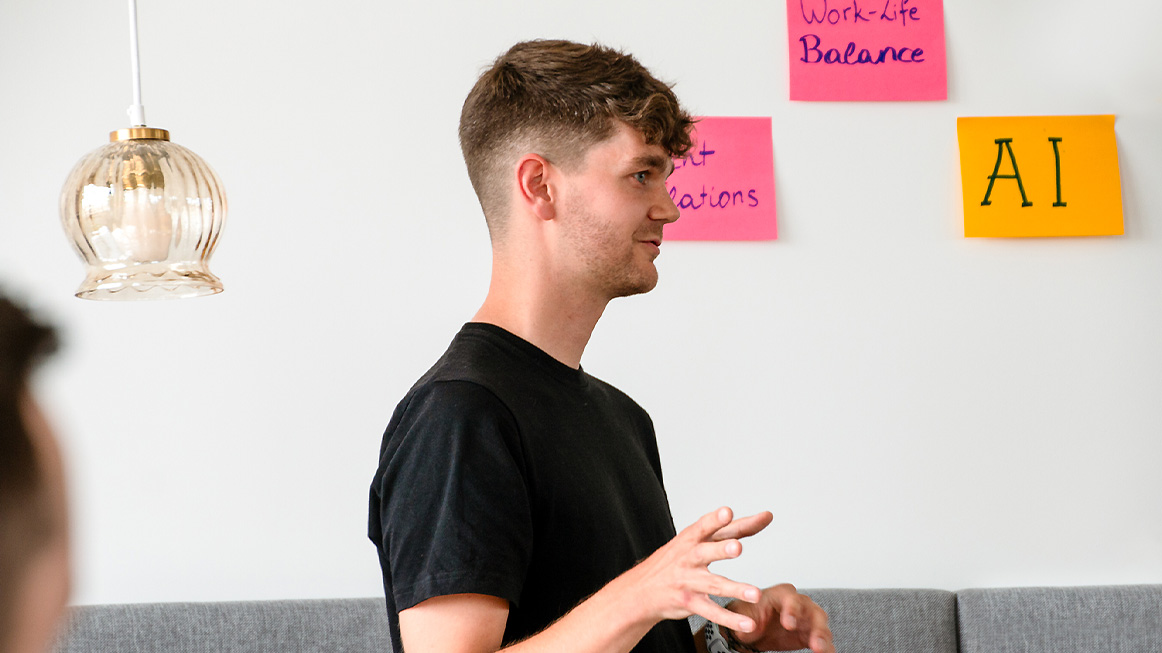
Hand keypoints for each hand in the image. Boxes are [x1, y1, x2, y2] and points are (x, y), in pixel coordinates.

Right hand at [612, 507, 773, 633]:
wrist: (641, 590)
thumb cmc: (675, 560)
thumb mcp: (696, 539)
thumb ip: (731, 529)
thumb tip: (763, 517)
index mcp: (691, 539)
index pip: (705, 527)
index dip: (715, 519)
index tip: (727, 512)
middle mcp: (689, 558)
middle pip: (705, 552)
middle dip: (721, 550)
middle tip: (737, 547)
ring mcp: (689, 581)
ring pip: (713, 584)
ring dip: (734, 588)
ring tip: (754, 594)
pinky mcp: (690, 602)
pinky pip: (712, 612)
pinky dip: (730, 619)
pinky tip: (746, 624)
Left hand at [725, 584, 832, 652]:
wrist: (750, 628)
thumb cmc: (746, 615)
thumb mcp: (740, 614)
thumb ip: (743, 619)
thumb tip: (747, 625)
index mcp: (780, 594)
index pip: (791, 598)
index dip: (792, 609)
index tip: (788, 624)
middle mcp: (797, 603)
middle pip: (813, 611)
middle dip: (816, 626)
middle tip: (814, 642)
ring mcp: (806, 618)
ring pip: (821, 625)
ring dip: (823, 638)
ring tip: (821, 649)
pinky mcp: (809, 633)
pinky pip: (821, 639)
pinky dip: (826, 646)